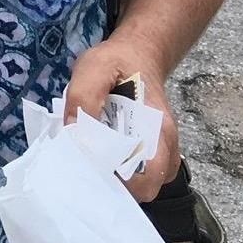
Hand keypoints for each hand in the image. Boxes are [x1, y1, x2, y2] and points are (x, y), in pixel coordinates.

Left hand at [63, 39, 182, 202]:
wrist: (137, 54)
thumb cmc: (115, 63)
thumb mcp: (92, 69)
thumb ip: (83, 99)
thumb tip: (75, 136)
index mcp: (156, 128)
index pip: (148, 177)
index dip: (120, 184)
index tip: (91, 175)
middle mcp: (167, 144)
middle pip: (148, 188)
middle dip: (118, 188)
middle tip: (88, 173)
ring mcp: (164, 149)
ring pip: (146, 185)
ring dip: (120, 182)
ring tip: (92, 167)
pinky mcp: (155, 149)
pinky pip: (143, 174)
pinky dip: (124, 174)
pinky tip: (102, 160)